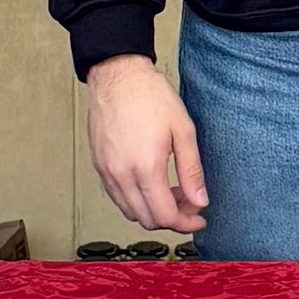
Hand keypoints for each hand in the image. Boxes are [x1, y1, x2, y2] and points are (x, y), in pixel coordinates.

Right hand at [85, 55, 208, 235]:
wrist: (117, 76)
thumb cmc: (149, 96)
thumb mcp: (183, 130)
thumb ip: (192, 170)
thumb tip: (199, 200)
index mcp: (146, 167)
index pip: (165, 216)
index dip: (185, 223)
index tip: (198, 218)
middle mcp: (122, 174)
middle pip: (146, 220)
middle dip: (171, 219)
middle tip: (188, 202)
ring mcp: (107, 172)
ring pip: (130, 212)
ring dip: (152, 211)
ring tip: (170, 191)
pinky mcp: (99, 166)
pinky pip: (116, 197)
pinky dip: (135, 201)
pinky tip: (150, 184)